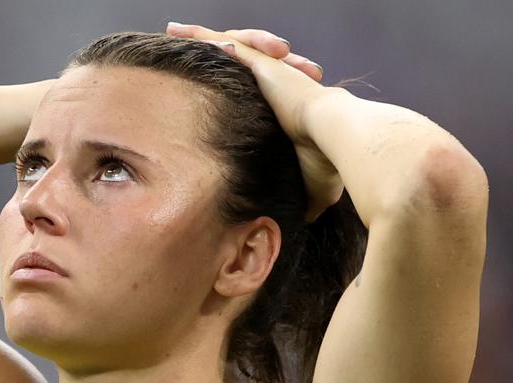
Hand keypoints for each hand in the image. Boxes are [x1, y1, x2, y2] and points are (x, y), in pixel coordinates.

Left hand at [165, 22, 343, 219]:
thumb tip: (295, 222)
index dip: (236, 87)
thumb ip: (298, 196)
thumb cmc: (330, 164)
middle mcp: (276, 83)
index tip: (216, 90)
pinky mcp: (262, 65)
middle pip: (238, 61)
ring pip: (229, 45)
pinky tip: (181, 30)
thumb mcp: (311, 186)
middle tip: (184, 45)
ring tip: (175, 29)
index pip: (255, 92)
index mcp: (284, 108)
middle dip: (213, 51)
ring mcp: (268, 71)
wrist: (337, 140)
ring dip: (202, 37)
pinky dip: (202, 36)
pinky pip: (225, 44)